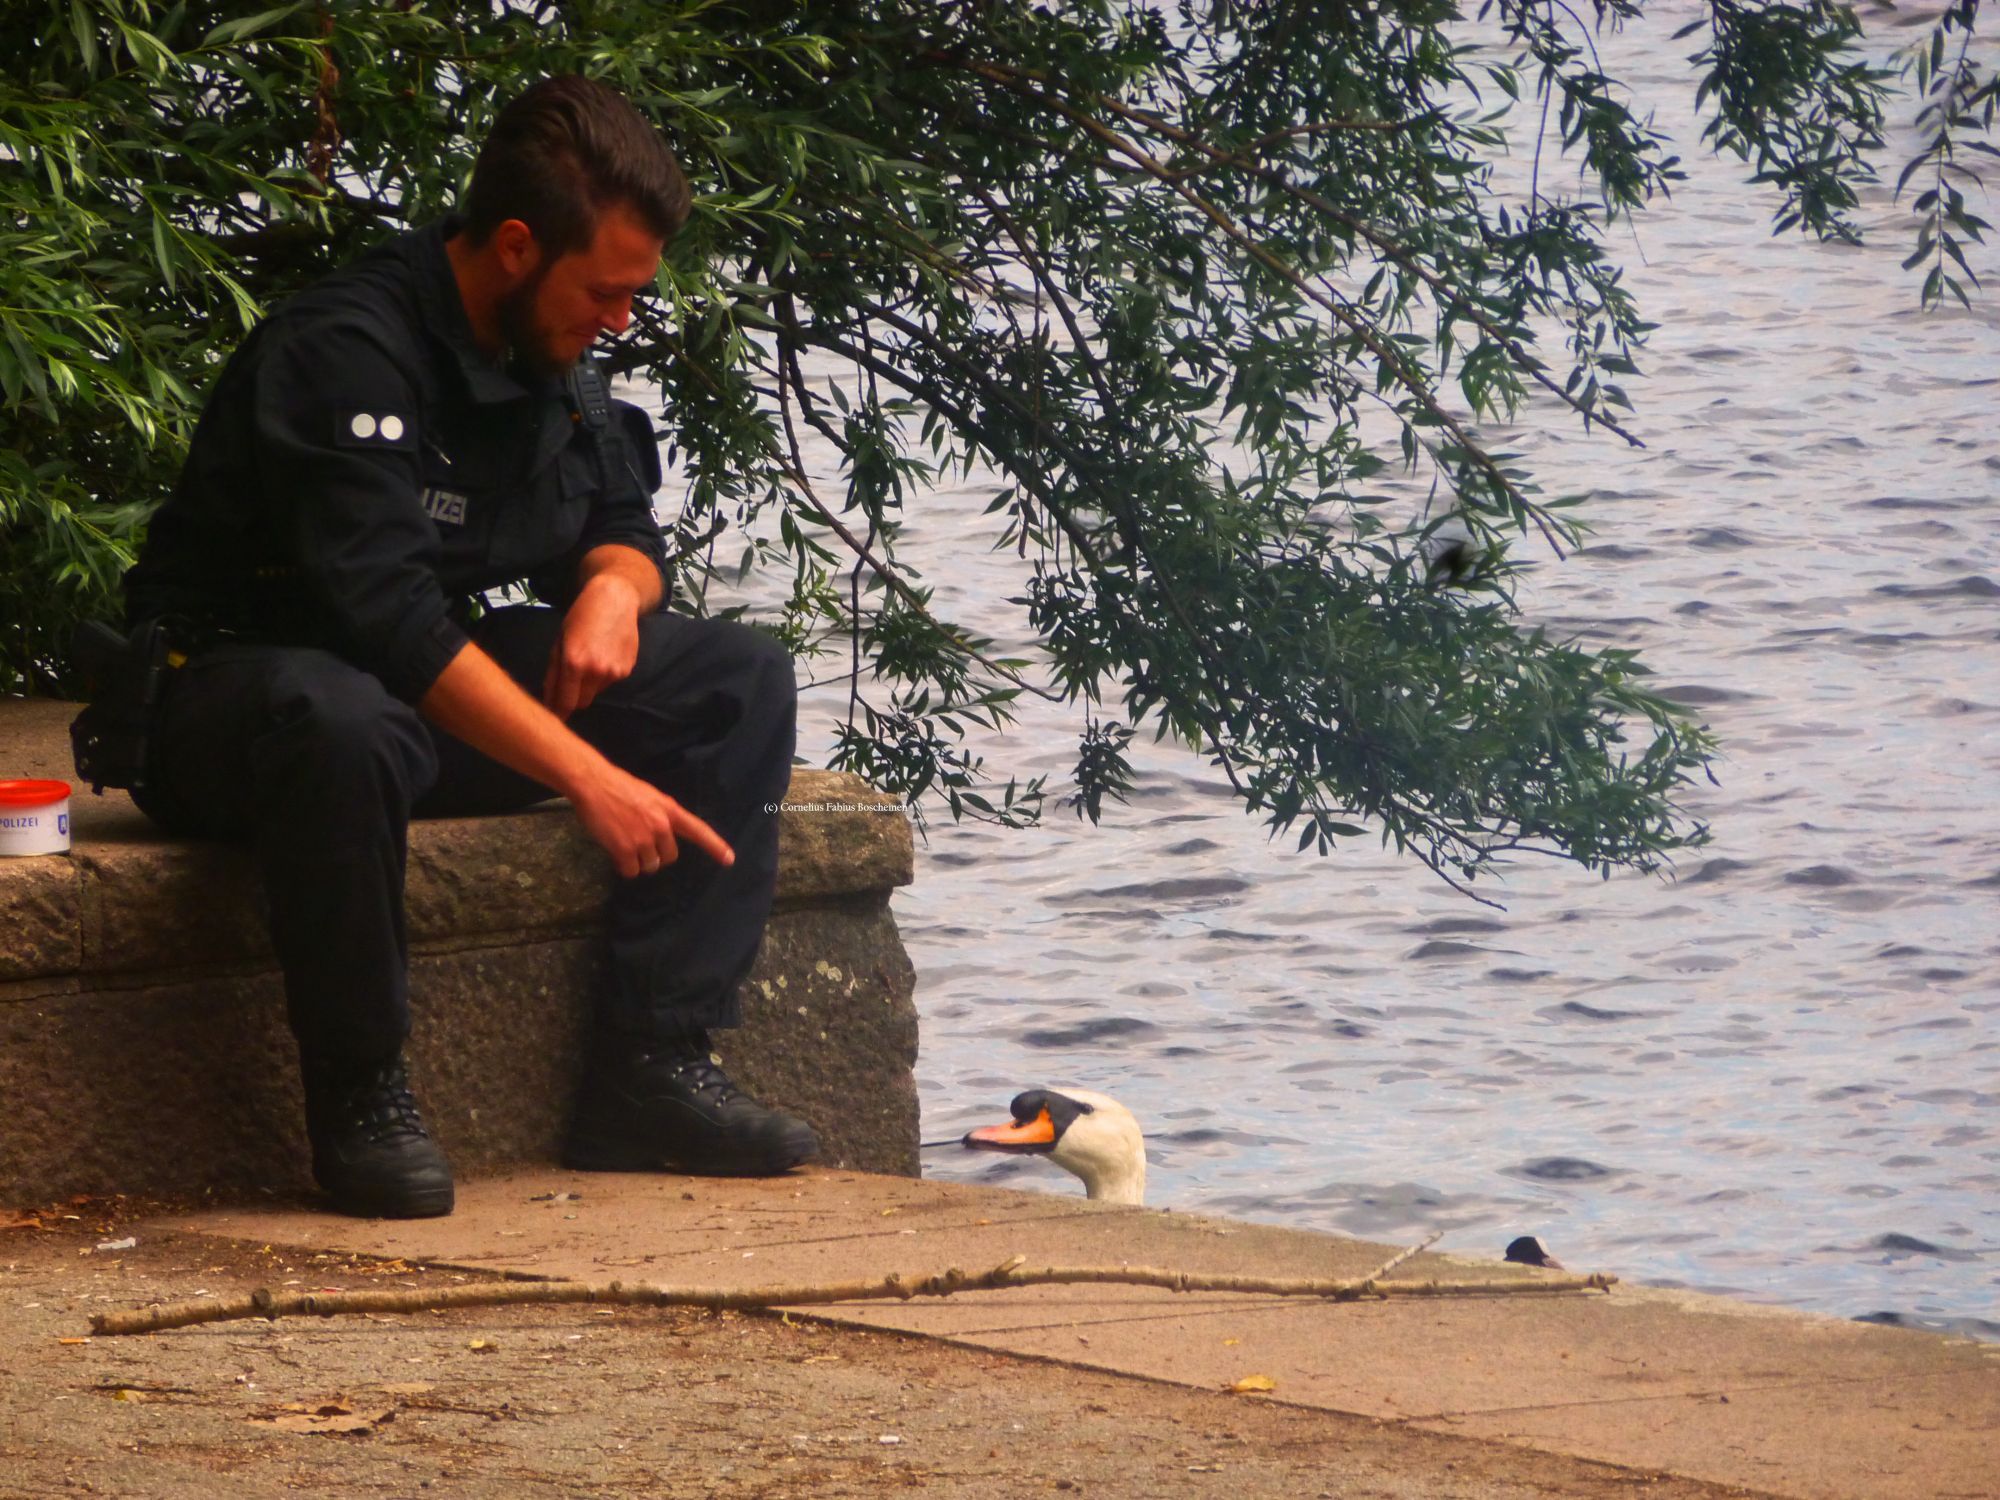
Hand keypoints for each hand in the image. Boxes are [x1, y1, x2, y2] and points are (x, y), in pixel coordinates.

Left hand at [544, 573, 642, 719]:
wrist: (614, 599)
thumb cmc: (581, 617)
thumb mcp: (559, 641)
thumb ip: (554, 673)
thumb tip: (549, 700)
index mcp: (574, 664)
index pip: (565, 702)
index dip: (558, 712)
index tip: (553, 719)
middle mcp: (596, 672)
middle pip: (582, 702)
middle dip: (574, 698)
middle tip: (569, 685)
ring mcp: (614, 672)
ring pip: (597, 692)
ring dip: (590, 684)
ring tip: (591, 659)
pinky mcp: (627, 669)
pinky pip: (610, 682)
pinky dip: (604, 675)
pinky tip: (605, 654)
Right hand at [570, 760, 734, 877]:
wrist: (594, 784)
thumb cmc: (619, 788)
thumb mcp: (650, 797)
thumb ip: (661, 816)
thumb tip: (663, 836)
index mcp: (669, 810)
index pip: (698, 830)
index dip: (715, 846)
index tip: (729, 859)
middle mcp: (661, 826)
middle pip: (669, 858)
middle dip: (655, 856)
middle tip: (638, 843)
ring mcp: (644, 839)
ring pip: (649, 866)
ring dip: (637, 861)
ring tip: (623, 842)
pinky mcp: (625, 849)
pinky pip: (630, 871)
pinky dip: (623, 866)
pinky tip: (615, 851)